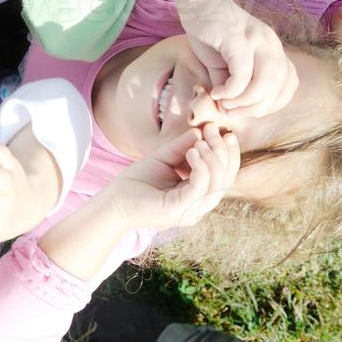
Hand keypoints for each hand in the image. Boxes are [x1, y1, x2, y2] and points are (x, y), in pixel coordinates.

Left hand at [102, 124, 239, 231]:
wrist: (113, 201)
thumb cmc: (137, 182)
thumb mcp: (163, 158)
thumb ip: (182, 147)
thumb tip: (200, 131)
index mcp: (198, 194)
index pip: (224, 174)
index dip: (227, 153)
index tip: (223, 131)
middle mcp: (198, 205)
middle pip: (225, 179)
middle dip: (224, 152)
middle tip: (215, 130)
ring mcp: (190, 210)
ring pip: (217, 185)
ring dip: (213, 158)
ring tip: (201, 141)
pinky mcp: (179, 210)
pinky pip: (199, 188)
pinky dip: (201, 167)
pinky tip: (192, 152)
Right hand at [177, 0, 297, 116]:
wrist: (198, 3)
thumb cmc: (210, 34)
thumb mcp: (222, 65)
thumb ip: (229, 85)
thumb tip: (227, 109)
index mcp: (274, 50)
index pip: (289, 84)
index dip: (271, 104)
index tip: (248, 110)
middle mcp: (272, 45)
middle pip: (279, 87)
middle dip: (256, 108)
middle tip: (232, 112)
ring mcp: (258, 41)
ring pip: (266, 82)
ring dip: (245, 102)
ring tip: (225, 105)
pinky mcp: (239, 40)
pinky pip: (242, 74)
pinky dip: (230, 90)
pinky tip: (216, 93)